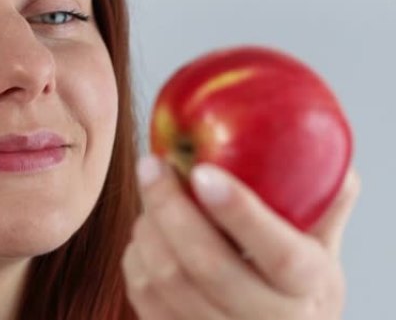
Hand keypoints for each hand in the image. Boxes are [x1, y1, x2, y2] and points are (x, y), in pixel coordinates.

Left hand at [121, 156, 359, 319]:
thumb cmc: (297, 287)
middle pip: (206, 265)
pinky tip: (147, 234)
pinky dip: (137, 256)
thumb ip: (322, 205)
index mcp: (308, 287)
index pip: (278, 252)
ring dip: (149, 228)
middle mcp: (266, 319)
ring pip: (167, 279)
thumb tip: (322, 156)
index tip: (202, 172)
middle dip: (170, 206)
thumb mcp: (321, 251)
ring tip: (152, 198)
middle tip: (151, 164)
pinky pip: (144, 295)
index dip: (239, 212)